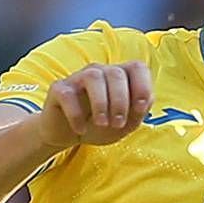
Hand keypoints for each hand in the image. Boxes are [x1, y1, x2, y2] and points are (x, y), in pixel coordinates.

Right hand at [37, 61, 152, 148]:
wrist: (68, 135)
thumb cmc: (101, 125)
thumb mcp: (126, 124)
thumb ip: (138, 112)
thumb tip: (144, 101)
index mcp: (121, 77)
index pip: (137, 67)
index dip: (143, 86)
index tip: (140, 109)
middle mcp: (100, 72)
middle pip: (116, 73)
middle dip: (121, 101)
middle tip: (118, 124)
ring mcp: (78, 78)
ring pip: (93, 76)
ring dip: (101, 103)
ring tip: (101, 124)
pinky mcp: (59, 89)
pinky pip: (68, 95)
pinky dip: (76, 114)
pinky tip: (80, 129)